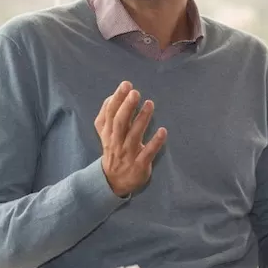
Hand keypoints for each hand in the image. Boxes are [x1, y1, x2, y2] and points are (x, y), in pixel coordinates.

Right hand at [94, 81, 166, 196]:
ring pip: (134, 136)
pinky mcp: (140, 165)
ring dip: (142, 119)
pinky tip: (163, 131)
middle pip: (120, 123)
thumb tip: (111, 96)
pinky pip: (147, 153)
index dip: (117, 99)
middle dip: (127, 107)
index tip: (126, 85)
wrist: (113, 181)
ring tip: (150, 104)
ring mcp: (128, 154)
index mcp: (108, 133)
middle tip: (135, 92)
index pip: (110, 114)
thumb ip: (106, 115)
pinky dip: (155, 142)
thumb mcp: (105, 134)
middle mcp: (117, 142)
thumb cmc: (113, 150)